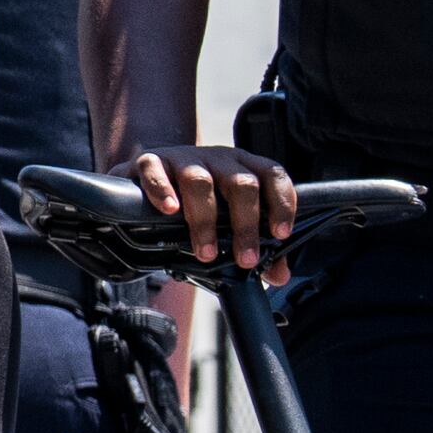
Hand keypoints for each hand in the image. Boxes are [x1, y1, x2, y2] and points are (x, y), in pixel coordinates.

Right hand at [124, 144, 296, 278]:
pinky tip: (169, 211)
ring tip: (206, 252)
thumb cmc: (197, 202)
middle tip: (245, 259)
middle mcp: (218, 159)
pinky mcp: (150, 161)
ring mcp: (184, 157)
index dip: (282, 203)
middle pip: (241, 183)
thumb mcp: (228, 219)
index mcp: (243, 168)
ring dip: (205, 221)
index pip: (272, 175)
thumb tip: (278, 275)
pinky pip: (156, 170)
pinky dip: (162, 190)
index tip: (280, 234)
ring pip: (200, 181)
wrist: (151, 176)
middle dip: (246, 224)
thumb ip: (257, 244)